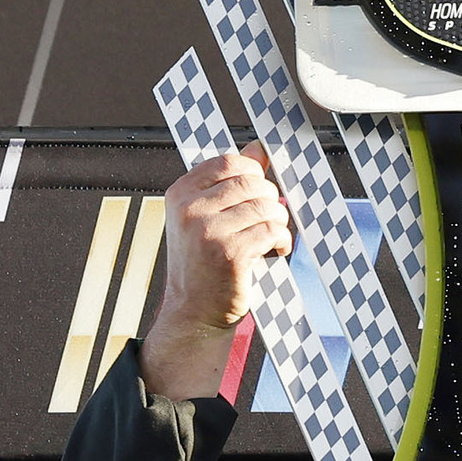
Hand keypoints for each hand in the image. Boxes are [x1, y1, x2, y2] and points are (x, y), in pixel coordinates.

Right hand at [144, 146, 289, 398]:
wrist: (194, 312)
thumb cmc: (204, 264)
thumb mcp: (206, 218)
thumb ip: (229, 183)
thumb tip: (258, 148)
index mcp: (180, 194)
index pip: (228, 162)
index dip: (253, 173)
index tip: (258, 193)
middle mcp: (189, 209)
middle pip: (251, 182)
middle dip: (269, 199)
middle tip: (268, 220)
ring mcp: (208, 231)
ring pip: (266, 206)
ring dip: (278, 221)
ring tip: (272, 238)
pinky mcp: (230, 253)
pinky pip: (272, 230)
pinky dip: (281, 240)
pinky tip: (274, 251)